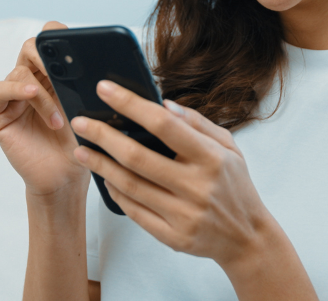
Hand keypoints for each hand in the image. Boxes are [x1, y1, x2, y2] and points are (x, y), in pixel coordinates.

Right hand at [0, 21, 87, 197]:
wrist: (66, 177)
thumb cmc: (80, 144)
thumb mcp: (91, 108)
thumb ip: (89, 82)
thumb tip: (102, 59)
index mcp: (54, 75)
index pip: (50, 39)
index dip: (58, 36)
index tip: (76, 48)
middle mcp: (32, 80)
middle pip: (31, 47)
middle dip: (47, 55)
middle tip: (62, 72)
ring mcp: (14, 96)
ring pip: (20, 70)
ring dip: (42, 92)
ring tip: (58, 118)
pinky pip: (0, 89)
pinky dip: (16, 89)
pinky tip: (31, 94)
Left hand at [69, 80, 272, 268]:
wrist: (247, 237)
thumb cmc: (235, 186)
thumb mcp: (229, 147)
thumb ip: (198, 123)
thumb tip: (164, 103)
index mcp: (211, 158)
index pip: (163, 124)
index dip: (130, 104)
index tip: (104, 89)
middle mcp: (197, 186)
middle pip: (137, 156)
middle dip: (102, 136)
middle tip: (80, 123)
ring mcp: (184, 215)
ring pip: (129, 185)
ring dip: (100, 165)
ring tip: (81, 150)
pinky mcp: (173, 237)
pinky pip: (134, 211)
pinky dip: (115, 192)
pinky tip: (104, 177)